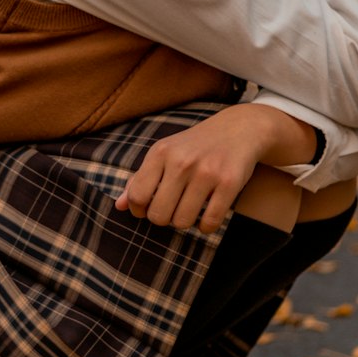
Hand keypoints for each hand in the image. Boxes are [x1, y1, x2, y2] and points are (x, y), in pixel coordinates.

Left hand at [115, 108, 259, 233]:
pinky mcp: (229, 183)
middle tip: (172, 209)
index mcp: (160, 152)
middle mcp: (181, 161)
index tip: (148, 207)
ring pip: (182, 222)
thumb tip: (119, 206)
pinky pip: (209, 222)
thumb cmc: (194, 146)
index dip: (139, 210)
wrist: (238, 129)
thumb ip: (140, 179)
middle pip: (158, 215)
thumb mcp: (164, 154)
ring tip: (189, 209)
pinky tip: (207, 216)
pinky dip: (206, 226)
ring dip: (185, 222)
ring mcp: (206, 172)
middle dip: (163, 218)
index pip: (137, 196)